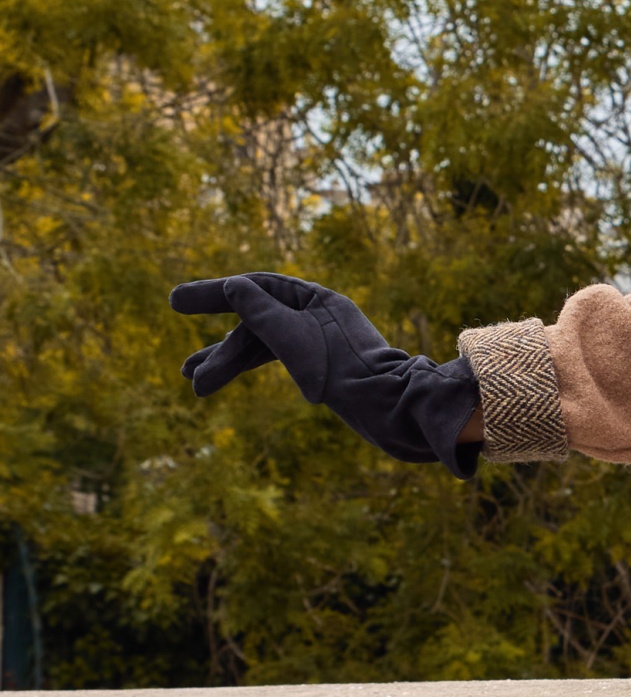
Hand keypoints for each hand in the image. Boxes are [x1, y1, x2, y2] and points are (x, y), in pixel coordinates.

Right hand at [170, 272, 480, 473]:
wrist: (391, 410)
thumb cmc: (345, 373)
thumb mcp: (293, 338)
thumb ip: (260, 311)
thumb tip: (233, 286)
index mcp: (315, 299)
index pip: (254, 288)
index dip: (212, 294)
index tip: (174, 301)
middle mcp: (316, 316)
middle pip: (255, 324)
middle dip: (220, 350)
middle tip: (185, 373)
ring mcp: (318, 343)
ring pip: (262, 348)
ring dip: (227, 365)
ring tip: (194, 386)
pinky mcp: (322, 369)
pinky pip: (275, 362)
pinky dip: (250, 370)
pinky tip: (221, 377)